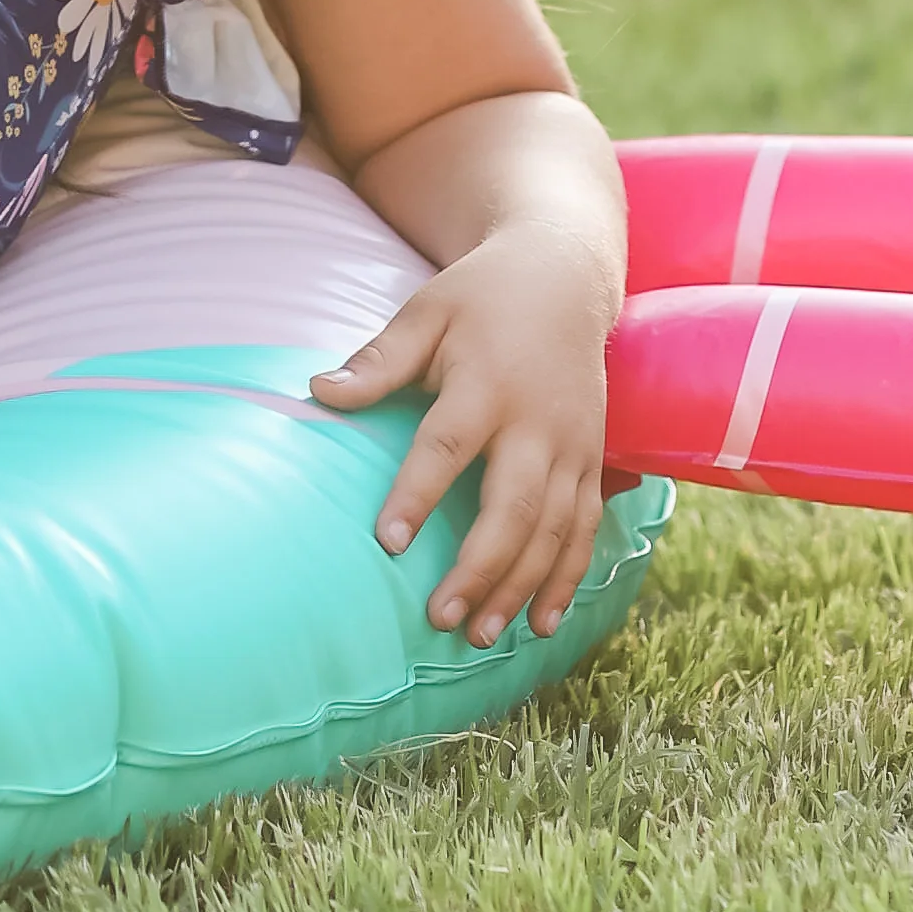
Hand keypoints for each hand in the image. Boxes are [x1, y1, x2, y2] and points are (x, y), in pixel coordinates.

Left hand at [308, 216, 616, 644]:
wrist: (565, 275)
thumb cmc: (480, 296)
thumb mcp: (425, 312)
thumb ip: (378, 359)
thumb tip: (317, 391)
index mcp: (487, 382)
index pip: (447, 446)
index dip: (418, 495)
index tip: (388, 543)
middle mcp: (539, 421)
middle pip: (514, 505)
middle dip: (480, 568)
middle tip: (440, 618)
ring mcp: (575, 445)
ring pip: (556, 530)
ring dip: (521, 587)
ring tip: (482, 636)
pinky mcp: (595, 458)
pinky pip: (586, 528)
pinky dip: (567, 577)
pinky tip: (541, 622)